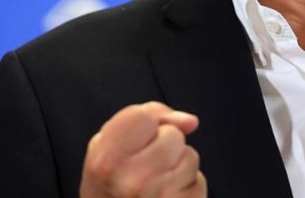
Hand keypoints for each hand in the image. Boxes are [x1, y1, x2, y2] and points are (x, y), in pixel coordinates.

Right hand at [80, 101, 206, 197]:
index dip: (146, 122)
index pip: (144, 115)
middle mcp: (132, 180)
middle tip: (143, 171)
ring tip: (155, 185)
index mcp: (106, 161)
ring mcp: (161, 196)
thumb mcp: (106, 151)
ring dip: (178, 166)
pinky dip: (187, 187)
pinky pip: (198, 180)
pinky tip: (167, 197)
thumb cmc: (110, 192)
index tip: (138, 140)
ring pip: (189, 155)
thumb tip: (189, 121)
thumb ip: (140, 121)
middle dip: (164, 146)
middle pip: (172, 134)